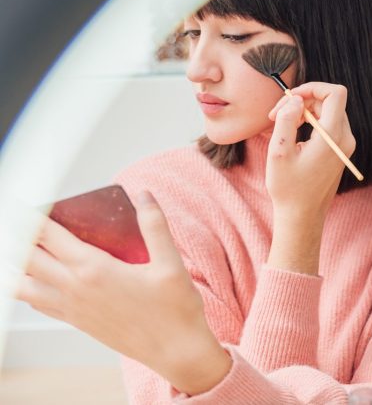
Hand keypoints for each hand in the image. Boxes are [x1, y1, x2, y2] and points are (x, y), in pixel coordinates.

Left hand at [16, 191, 230, 394]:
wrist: (175, 351)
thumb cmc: (175, 310)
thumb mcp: (171, 263)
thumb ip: (155, 226)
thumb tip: (144, 196)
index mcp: (94, 270)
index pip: (49, 236)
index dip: (33, 217)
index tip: (27, 205)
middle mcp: (75, 289)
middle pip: (27, 257)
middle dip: (20, 237)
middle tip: (24, 223)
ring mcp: (72, 308)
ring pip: (22, 285)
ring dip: (19, 265)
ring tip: (27, 249)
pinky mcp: (76, 322)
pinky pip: (38, 303)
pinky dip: (29, 288)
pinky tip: (39, 279)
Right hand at [265, 82, 355, 216]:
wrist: (302, 216)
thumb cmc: (289, 188)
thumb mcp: (279, 152)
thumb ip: (287, 121)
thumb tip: (295, 99)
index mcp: (333, 136)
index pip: (335, 93)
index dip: (312, 88)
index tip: (290, 98)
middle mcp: (345, 138)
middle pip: (329, 101)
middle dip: (301, 101)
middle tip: (275, 115)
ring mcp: (345, 145)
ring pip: (327, 112)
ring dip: (303, 111)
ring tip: (280, 124)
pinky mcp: (340, 151)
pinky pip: (327, 125)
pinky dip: (309, 122)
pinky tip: (291, 133)